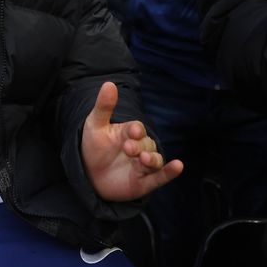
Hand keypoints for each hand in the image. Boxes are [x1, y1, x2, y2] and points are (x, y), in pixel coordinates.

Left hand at [81, 82, 182, 200]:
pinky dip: (169, 172)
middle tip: (128, 148)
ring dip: (152, 159)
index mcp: (129, 132)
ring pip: (155, 161)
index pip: (137, 128)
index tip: (132, 131)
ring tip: (143, 159)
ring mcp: (143, 166)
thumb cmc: (94, 146)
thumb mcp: (95, 125)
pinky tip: (178, 166)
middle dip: (139, 146)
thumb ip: (104, 107)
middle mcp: (140, 148)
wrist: (88, 175)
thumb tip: (109, 83)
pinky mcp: (144, 183)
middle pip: (146, 145)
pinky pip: (160, 178)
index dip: (135, 130)